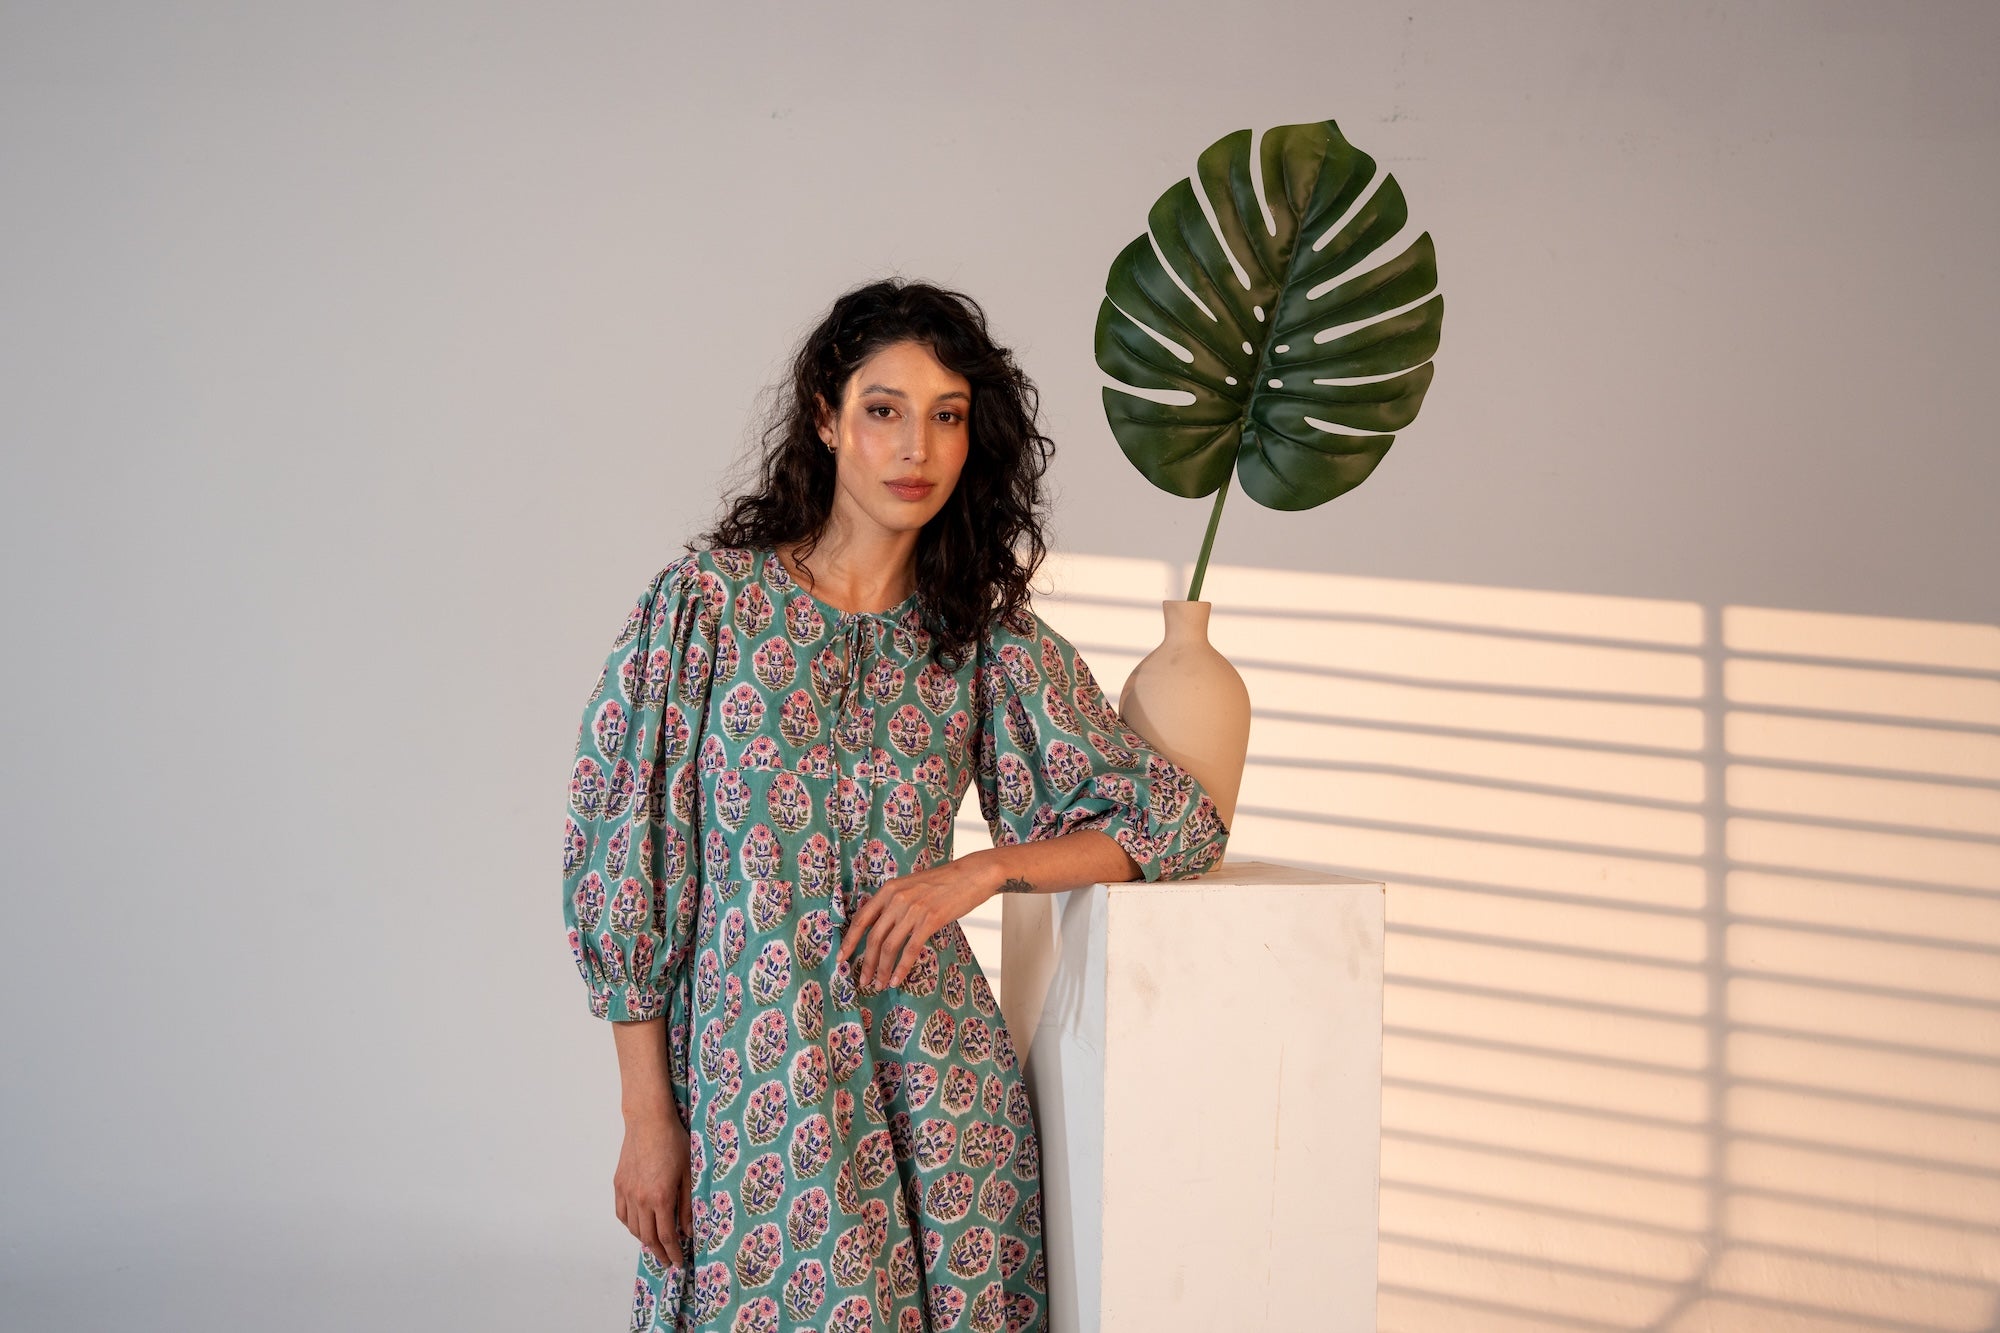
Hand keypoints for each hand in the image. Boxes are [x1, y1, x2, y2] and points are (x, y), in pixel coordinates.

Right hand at [614, 1104, 693, 1268]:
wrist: (648, 1122)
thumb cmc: (674, 1143)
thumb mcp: (689, 1173)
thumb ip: (688, 1205)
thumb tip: (688, 1231)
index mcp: (660, 1198)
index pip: (666, 1237)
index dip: (673, 1253)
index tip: (678, 1262)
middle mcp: (640, 1199)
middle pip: (648, 1238)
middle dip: (659, 1253)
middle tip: (667, 1261)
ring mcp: (627, 1192)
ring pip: (633, 1228)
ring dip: (645, 1241)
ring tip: (656, 1246)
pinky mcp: (618, 1185)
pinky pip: (622, 1214)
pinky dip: (630, 1225)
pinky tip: (639, 1226)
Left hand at [836, 857, 994, 990]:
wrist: (972, 874)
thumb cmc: (944, 882)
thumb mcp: (912, 886)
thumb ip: (895, 902)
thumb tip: (882, 928)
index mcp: (889, 889)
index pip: (862, 919)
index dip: (850, 941)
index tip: (842, 958)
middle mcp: (897, 898)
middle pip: (874, 937)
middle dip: (866, 962)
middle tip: (863, 980)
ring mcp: (913, 909)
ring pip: (890, 946)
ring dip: (882, 969)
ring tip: (880, 984)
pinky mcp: (930, 920)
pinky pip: (910, 950)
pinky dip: (901, 968)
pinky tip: (898, 979)